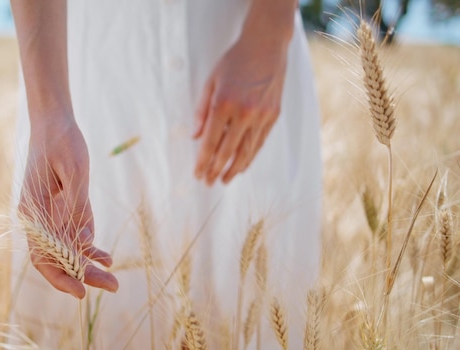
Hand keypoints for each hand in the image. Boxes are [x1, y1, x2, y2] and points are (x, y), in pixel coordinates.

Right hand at [19, 114, 118, 298]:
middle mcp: (40, 218)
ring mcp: (53, 214)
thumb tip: (84, 241)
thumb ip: (78, 205)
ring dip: (89, 266)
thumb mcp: (75, 170)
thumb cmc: (61, 142)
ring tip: (113, 280)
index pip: (43, 255)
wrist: (55, 122)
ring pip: (69, 250)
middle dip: (82, 276)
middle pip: (58, 258)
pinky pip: (78, 235)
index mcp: (33, 211)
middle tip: (112, 287)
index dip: (60, 276)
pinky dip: (90, 248)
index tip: (81, 291)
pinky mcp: (67, 208)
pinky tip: (106, 258)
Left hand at [193, 35, 288, 184]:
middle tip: (208, 182)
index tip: (197, 174)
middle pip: (228, 151)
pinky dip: (250, 156)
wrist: (266, 46)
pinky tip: (242, 166)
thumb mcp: (210, 82)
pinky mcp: (273, 115)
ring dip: (234, 169)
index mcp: (224, 104)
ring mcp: (262, 115)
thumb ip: (201, 111)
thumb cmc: (234, 62)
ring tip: (224, 180)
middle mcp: (244, 113)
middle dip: (216, 170)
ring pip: (247, 151)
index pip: (211, 142)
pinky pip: (260, 142)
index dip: (203, 161)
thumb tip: (195, 138)